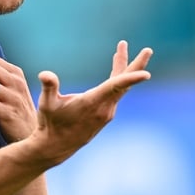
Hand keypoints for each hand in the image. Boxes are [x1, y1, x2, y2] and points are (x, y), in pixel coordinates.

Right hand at [32, 41, 152, 164]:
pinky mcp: (105, 113)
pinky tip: (115, 69)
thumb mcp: (47, 104)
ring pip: (120, 86)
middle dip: (136, 65)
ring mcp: (106, 112)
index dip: (130, 78)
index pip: (115, 87)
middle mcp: (104, 108)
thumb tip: (45, 74)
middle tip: (148, 50)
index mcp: (92, 103)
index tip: (146, 74)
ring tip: (121, 47)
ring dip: (123, 66)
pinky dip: (118, 78)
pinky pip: (116, 92)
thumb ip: (49, 87)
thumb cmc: (51, 123)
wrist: (56, 146)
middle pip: (125, 84)